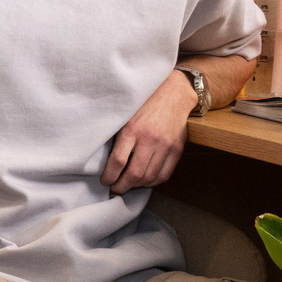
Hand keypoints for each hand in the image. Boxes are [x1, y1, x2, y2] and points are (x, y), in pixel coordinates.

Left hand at [104, 71, 196, 192]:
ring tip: (128, 185)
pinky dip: (153, 182)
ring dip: (137, 186)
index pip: (118, 162)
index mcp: (132, 129)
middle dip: (122, 186)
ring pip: (149, 177)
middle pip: (134, 174)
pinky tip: (145, 181)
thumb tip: (104, 158)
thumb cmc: (144, 102)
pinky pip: (165, 174)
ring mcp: (166, 146)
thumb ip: (118, 134)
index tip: (105, 181)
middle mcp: (150, 139)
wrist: (174, 92)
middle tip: (115, 189)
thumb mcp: (125, 113)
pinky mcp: (177, 149)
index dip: (109, 176)